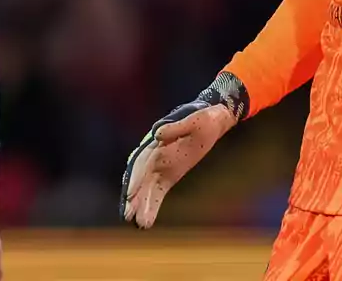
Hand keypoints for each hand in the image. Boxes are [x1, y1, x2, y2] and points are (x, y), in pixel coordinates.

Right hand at [120, 72, 247, 228]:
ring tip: (139, 225)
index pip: (142, 163)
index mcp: (156, 141)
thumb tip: (158, 135)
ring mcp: (161, 166)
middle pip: (141, 179)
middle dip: (134, 197)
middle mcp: (154, 155)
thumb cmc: (203, 117)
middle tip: (128, 216)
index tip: (129, 195)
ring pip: (148, 189)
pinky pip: (158, 192)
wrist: (213, 119)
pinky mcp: (169, 174)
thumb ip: (176, 128)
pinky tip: (146, 222)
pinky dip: (152, 205)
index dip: (135, 179)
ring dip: (142, 206)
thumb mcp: (193, 119)